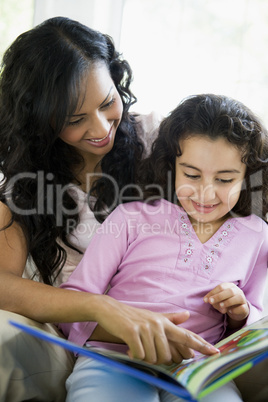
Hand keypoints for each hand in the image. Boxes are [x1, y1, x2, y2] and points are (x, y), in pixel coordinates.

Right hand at [94, 295, 218, 364]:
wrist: (110, 310)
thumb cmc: (132, 316)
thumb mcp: (153, 316)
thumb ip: (171, 318)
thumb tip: (187, 315)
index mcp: (164, 322)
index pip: (187, 336)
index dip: (202, 345)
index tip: (215, 352)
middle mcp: (157, 324)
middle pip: (167, 355)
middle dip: (157, 359)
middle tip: (146, 351)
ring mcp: (145, 328)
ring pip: (153, 357)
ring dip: (144, 357)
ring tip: (136, 347)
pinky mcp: (132, 332)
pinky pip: (139, 355)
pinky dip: (134, 356)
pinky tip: (129, 348)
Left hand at [204, 282, 248, 327]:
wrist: (237, 310)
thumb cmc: (226, 302)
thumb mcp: (218, 300)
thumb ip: (213, 300)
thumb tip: (208, 301)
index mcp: (229, 286)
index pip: (221, 287)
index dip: (212, 293)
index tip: (205, 300)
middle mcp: (237, 290)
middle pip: (229, 291)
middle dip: (219, 296)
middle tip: (211, 302)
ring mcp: (243, 298)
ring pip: (238, 298)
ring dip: (228, 302)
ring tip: (220, 306)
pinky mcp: (245, 307)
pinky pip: (242, 307)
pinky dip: (235, 309)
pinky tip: (230, 311)